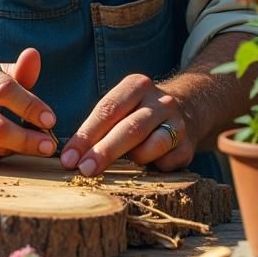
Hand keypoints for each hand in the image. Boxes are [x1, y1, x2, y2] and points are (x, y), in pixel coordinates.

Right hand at [0, 47, 56, 162]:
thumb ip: (17, 72)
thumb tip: (34, 56)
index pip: (3, 89)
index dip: (30, 106)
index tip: (50, 119)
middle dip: (27, 139)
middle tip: (48, 146)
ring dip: (17, 148)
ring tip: (33, 145)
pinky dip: (0, 155)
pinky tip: (6, 147)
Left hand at [59, 74, 194, 175]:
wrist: (187, 109)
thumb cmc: (138, 112)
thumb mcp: (121, 107)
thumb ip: (99, 126)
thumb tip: (72, 157)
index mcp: (137, 86)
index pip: (108, 110)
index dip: (86, 135)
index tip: (69, 158)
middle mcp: (160, 102)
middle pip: (130, 128)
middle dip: (104, 152)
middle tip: (84, 170)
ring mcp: (178, 123)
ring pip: (151, 148)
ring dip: (133, 160)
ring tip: (127, 163)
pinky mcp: (188, 147)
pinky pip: (165, 165)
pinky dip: (152, 168)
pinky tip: (150, 164)